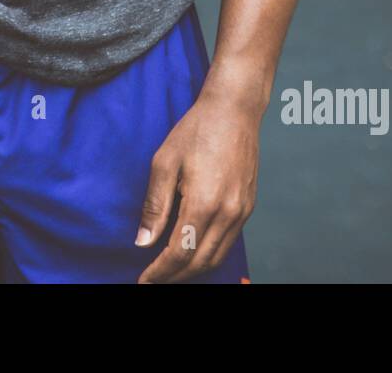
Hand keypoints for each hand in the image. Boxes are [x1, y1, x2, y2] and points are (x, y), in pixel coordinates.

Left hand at [136, 84, 261, 282]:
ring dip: (193, 269)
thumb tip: (143, 242)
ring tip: (170, 270)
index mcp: (204, 204)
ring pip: (217, 257)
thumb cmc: (197, 130)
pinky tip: (193, 251)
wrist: (234, 110)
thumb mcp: (164, 163)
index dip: (160, 272)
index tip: (143, 280)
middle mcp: (228, 213)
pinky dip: (209, 254)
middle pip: (200, 262)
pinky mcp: (248, 207)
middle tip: (154, 279)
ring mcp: (242, 212)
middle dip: (175, 276)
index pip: (179, 253)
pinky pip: (229, 242)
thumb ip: (155, 206)